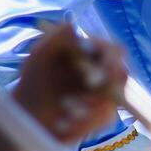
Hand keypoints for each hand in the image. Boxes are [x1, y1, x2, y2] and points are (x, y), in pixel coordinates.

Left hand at [0, 24, 127, 150]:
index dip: (111, 59)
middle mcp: (105, 72)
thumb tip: (71, 26)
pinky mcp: (102, 117)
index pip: (115, 51)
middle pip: (122, 76)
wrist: (28, 114)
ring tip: (63, 109)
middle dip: (105, 87)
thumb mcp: (39, 55)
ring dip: (87, 108)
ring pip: (112, 101)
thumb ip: (54, 39)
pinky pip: (102, 121)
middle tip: (84, 92)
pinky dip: (82, 124)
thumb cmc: (34, 80)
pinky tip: (62, 124)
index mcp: (94, 53)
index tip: (96, 73)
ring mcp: (106, 95)